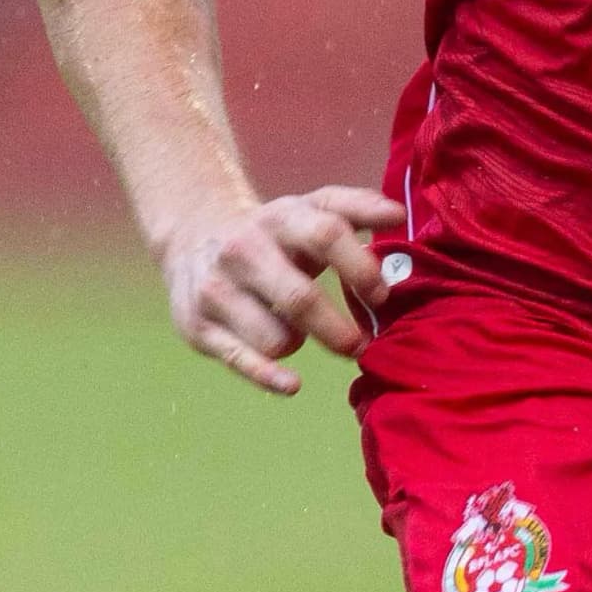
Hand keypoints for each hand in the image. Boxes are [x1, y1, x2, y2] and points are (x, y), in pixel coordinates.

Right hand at [157, 187, 404, 395]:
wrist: (193, 236)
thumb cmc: (272, 232)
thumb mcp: (309, 209)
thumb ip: (357, 207)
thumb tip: (398, 214)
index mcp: (278, 218)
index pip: (326, 235)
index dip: (360, 269)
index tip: (380, 296)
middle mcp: (242, 250)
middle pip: (299, 299)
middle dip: (337, 330)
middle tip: (358, 344)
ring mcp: (216, 289)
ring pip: (274, 338)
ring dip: (297, 343)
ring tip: (294, 330)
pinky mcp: (198, 325)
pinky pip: (240, 361)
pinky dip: (269, 377)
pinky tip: (292, 384)